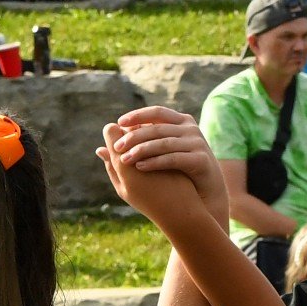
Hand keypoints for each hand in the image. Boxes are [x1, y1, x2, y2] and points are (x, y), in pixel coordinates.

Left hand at [106, 106, 226, 218]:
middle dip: (135, 137)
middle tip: (117, 147)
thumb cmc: (178, 172)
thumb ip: (135, 148)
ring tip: (125, 160)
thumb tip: (100, 149)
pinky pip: (174, 158)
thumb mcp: (157, 155)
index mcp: (181, 121)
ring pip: (164, 142)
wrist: (206, 192)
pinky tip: (140, 167)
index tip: (119, 123)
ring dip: (142, 150)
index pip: (156, 113)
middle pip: (157, 128)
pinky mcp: (201, 159)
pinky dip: (155, 162)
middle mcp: (190, 129)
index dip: (138, 116)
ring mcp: (197, 143)